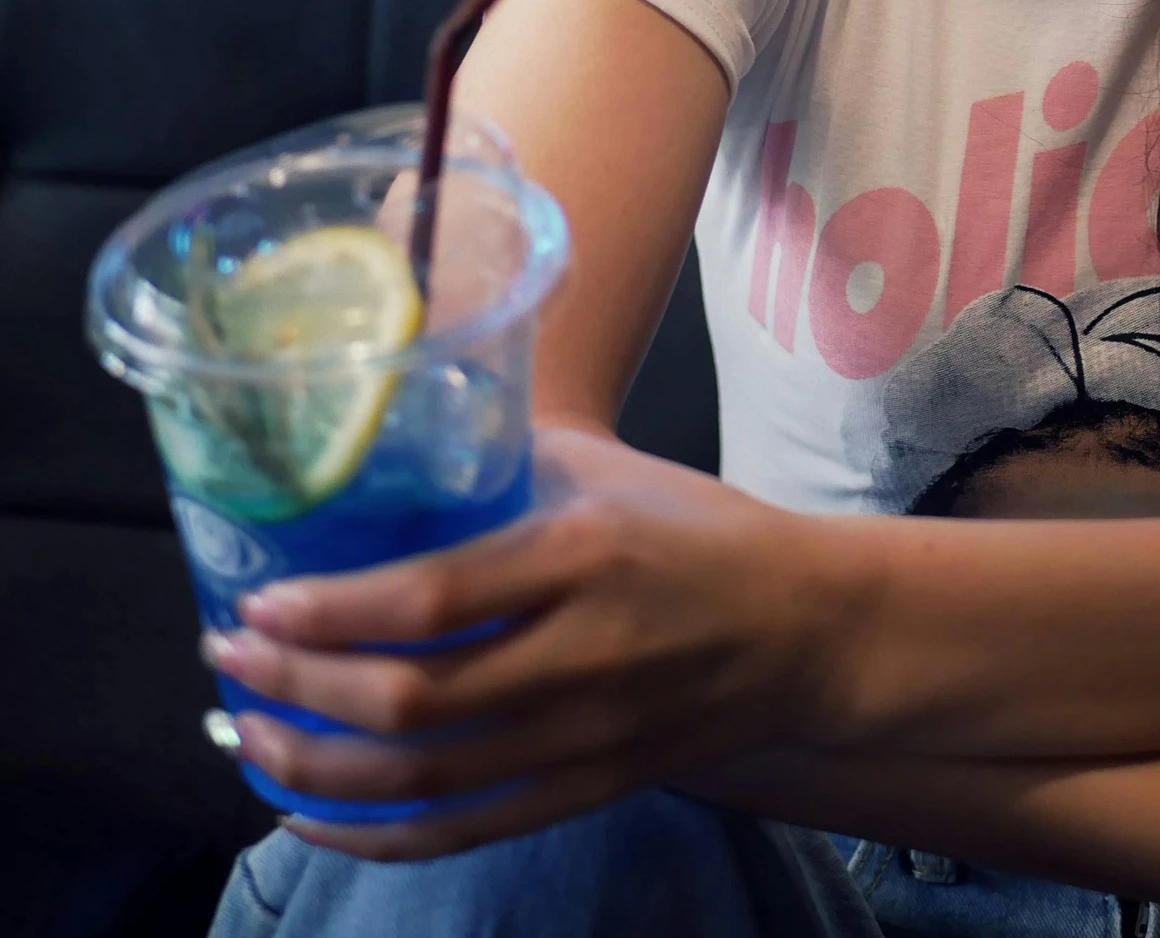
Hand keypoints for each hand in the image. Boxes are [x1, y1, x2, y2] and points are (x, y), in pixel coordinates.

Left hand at [205, 426, 848, 858]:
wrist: (806, 629)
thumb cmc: (698, 530)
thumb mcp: (609, 468)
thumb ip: (506, 462)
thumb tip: (394, 448)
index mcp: (581, 554)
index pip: (432, 599)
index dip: (331, 612)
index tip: (259, 601)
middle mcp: (580, 653)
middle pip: (410, 702)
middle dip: (297, 686)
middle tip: (229, 656)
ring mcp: (586, 735)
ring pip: (422, 780)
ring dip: (314, 767)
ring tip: (250, 731)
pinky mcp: (589, 789)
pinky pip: (461, 831)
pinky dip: (373, 834)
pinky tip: (311, 813)